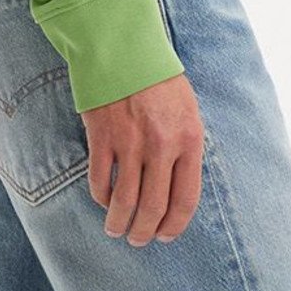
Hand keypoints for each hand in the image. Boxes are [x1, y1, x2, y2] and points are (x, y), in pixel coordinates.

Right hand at [82, 70, 203, 242]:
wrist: (126, 50)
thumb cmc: (161, 82)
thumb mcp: (188, 112)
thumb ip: (186, 150)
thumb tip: (178, 191)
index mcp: (189, 141)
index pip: (186, 199)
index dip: (176, 226)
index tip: (166, 236)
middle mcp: (162, 146)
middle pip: (153, 208)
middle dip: (145, 232)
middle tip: (138, 240)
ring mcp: (130, 143)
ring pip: (124, 202)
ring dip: (119, 223)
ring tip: (116, 230)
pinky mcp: (102, 138)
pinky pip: (100, 181)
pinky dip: (101, 198)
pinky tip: (103, 202)